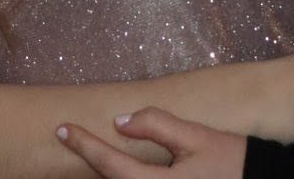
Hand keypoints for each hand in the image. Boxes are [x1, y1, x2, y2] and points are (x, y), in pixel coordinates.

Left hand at [57, 109, 245, 177]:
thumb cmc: (231, 161)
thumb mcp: (196, 137)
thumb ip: (158, 126)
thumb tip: (120, 121)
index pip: (111, 166)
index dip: (85, 145)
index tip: (62, 129)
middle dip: (91, 161)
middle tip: (72, 136)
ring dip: (108, 172)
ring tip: (94, 148)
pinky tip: (120, 167)